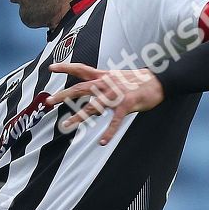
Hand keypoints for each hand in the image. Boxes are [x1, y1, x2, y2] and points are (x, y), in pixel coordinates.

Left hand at [47, 64, 164, 145]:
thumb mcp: (118, 77)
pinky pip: (115, 121)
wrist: (160, 81)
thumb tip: (93, 94)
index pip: (81, 69)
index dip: (66, 67)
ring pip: (93, 107)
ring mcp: (116, 94)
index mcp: (104, 76)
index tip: (51, 68)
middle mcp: (106, 84)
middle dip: (63, 95)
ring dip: (78, 117)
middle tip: (48, 101)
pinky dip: (109, 132)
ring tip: (65, 125)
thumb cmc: (138, 81)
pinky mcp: (126, 105)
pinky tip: (102, 142)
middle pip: (80, 89)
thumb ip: (104, 84)